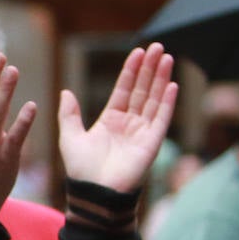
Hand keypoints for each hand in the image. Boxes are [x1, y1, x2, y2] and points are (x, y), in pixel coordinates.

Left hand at [59, 43, 176, 192]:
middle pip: (143, 90)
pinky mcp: (152, 143)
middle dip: (150, 68)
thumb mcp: (70, 136)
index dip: (131, 71)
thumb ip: (69, 114)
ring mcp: (142, 132)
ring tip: (166, 57)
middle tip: (157, 47)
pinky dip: (167, 103)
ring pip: (154, 99)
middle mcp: (129, 124)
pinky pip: (161, 119)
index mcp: (110, 121)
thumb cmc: (81, 169)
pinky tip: (172, 85)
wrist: (93, 193)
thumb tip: (66, 92)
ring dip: (161, 79)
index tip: (137, 52)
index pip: (124, 90)